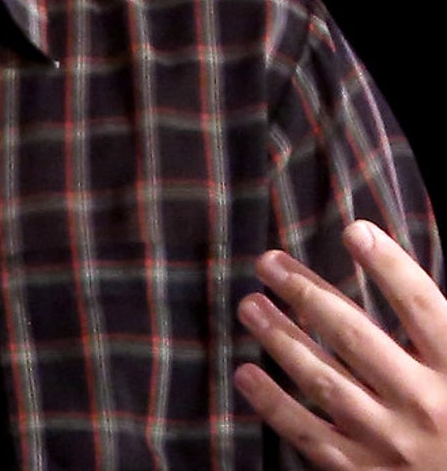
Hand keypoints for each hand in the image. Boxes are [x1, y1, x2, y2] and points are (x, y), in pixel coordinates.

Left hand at [235, 220, 446, 469]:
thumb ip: (442, 329)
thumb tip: (408, 286)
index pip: (421, 305)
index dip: (389, 265)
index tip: (354, 230)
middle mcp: (425, 403)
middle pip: (354, 335)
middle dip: (306, 293)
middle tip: (268, 263)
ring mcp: (391, 442)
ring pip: (322, 379)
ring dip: (279, 338)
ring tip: (250, 304)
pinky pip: (307, 432)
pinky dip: (272, 402)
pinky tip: (245, 372)